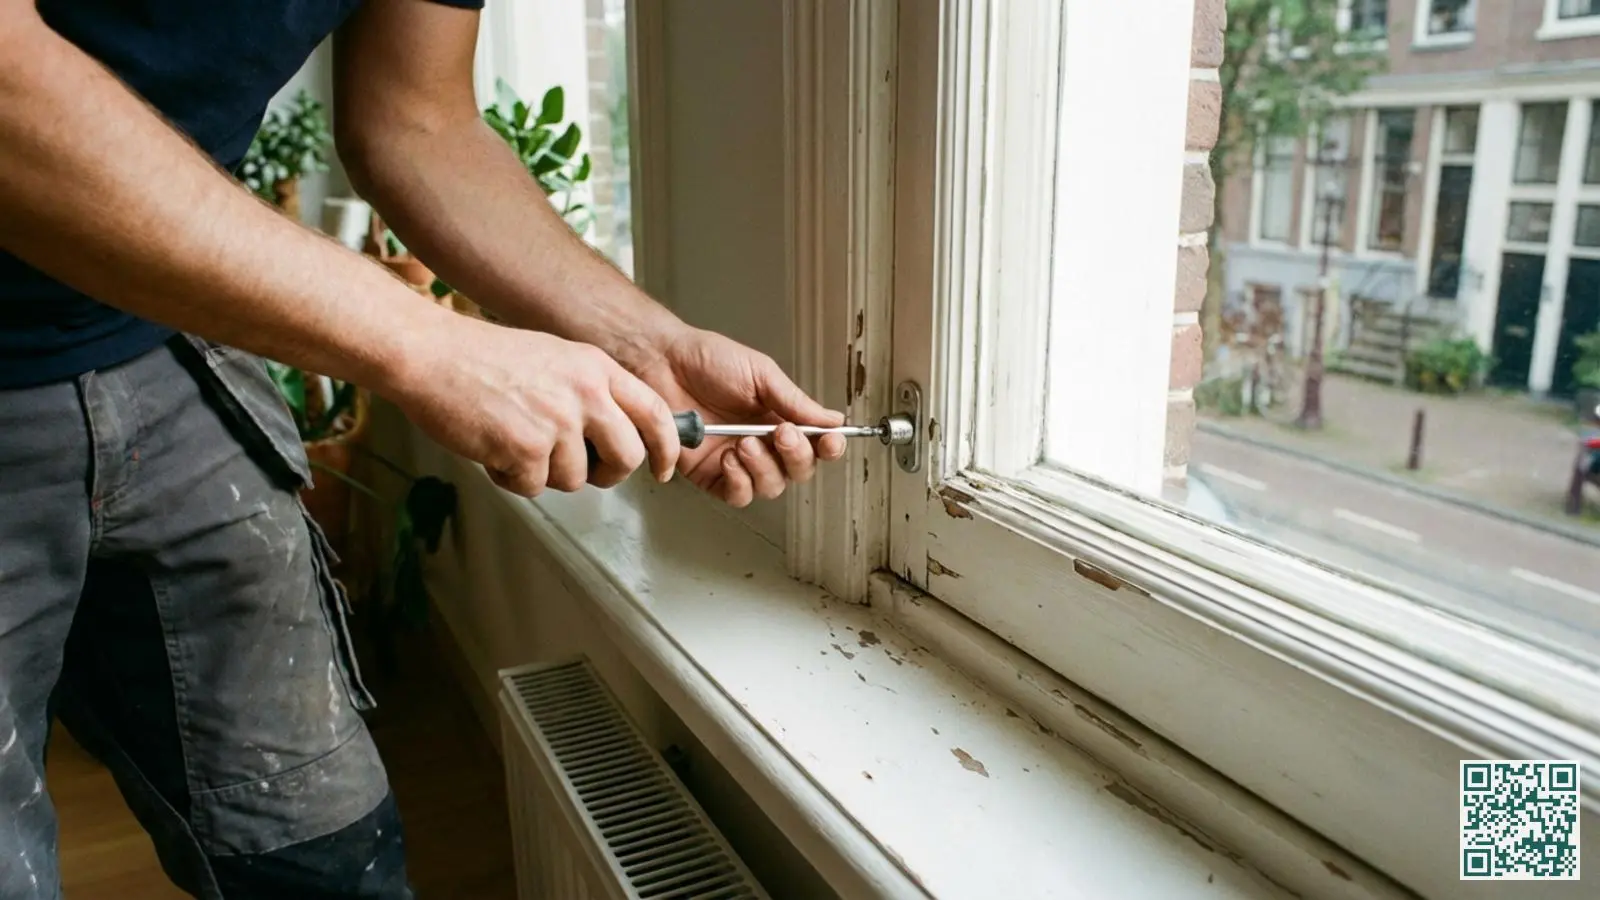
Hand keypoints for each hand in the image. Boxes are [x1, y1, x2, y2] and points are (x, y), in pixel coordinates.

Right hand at [392, 316, 679, 495]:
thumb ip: (590, 391)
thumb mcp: (555, 358)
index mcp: (596, 368)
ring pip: (575, 478)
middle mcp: (585, 393)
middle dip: (607, 473)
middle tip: (584, 470)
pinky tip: (492, 447)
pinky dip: (511, 477)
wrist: (431, 354)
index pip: (655, 413)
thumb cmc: (481, 358)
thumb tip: (612, 433)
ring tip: (514, 441)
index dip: (667, 447)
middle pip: (627, 457)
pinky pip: (533, 486)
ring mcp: (557, 422)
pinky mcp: (527, 448)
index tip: (664, 466)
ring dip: (544, 472)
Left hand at [629, 327, 846, 506]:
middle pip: (797, 472)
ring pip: (769, 487)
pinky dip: (739, 482)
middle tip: (780, 434)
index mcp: (779, 417)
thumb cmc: (708, 360)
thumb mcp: (761, 374)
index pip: (815, 444)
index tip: (832, 442)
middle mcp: (763, 444)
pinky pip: (737, 495)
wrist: (663, 363)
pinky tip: (729, 459)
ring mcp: (737, 462)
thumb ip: (795, 402)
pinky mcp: (709, 475)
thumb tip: (833, 420)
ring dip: (764, 468)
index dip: (829, 448)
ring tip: (745, 443)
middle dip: (795, 457)